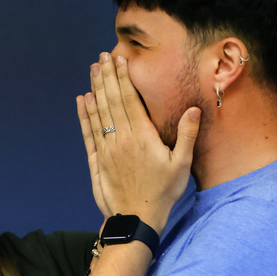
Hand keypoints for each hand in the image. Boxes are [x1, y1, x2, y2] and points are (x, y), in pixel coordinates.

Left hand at [77, 52, 199, 231]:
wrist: (137, 219)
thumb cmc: (163, 193)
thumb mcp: (182, 165)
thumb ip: (187, 135)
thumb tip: (194, 109)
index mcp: (143, 137)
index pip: (131, 100)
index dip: (124, 78)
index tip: (119, 60)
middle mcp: (122, 139)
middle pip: (112, 101)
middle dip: (107, 77)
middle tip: (102, 57)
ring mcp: (107, 149)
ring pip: (99, 113)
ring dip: (95, 89)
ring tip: (93, 70)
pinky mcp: (98, 160)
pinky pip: (89, 132)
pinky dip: (85, 115)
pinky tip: (82, 100)